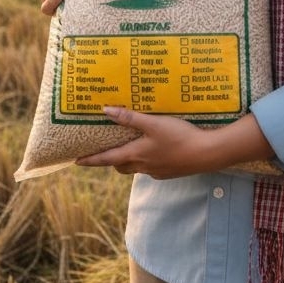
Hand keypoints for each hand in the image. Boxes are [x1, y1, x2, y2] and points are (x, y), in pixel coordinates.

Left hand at [76, 106, 274, 178]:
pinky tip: (158, 150)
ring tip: (132, 147)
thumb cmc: (179, 137)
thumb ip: (130, 118)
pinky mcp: (170, 172)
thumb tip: (106, 111)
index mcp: (136, 154)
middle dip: (112, 160)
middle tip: (106, 151)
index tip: (76, 161)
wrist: (206, 154)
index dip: (91, 159)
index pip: (107, 158)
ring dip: (131, 159)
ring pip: (137, 167)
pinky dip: (148, 160)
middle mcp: (144, 166)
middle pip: (121, 165)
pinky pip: (152, 167)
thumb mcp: (154, 123)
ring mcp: (157, 171)